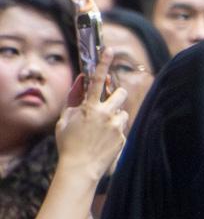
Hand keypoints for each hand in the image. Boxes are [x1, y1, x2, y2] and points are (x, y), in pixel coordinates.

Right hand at [55, 61, 128, 180]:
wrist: (80, 168)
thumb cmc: (68, 143)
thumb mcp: (65, 120)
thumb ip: (73, 99)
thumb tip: (80, 80)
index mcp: (89, 108)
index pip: (97, 80)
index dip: (103, 63)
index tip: (109, 49)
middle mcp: (106, 114)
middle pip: (121, 93)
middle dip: (116, 95)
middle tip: (107, 103)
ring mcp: (117, 125)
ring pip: (122, 112)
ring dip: (115, 116)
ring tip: (101, 130)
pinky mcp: (124, 137)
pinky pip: (122, 127)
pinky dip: (115, 131)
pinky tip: (104, 141)